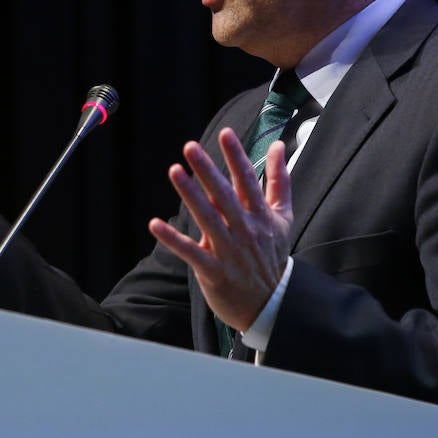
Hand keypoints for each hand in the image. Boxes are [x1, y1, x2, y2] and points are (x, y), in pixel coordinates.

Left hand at [148, 128, 293, 331]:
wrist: (271, 304)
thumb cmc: (273, 255)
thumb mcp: (283, 218)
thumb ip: (279, 181)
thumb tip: (277, 146)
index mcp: (260, 216)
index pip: (247, 180)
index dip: (236, 156)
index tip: (225, 134)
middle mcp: (245, 230)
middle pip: (224, 195)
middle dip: (208, 170)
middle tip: (190, 147)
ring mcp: (229, 251)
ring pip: (207, 218)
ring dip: (189, 195)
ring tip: (174, 171)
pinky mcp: (213, 271)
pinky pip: (190, 252)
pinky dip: (172, 239)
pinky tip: (155, 224)